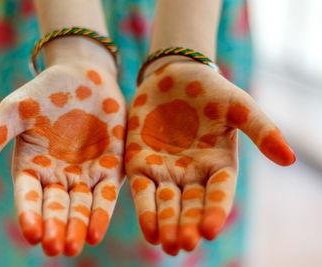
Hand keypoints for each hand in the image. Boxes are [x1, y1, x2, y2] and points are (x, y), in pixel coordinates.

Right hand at [0, 63, 125, 255]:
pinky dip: (101, 212)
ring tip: (76, 245)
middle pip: (55, 206)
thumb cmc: (44, 92)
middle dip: (56, 226)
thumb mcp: (15, 112)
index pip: (28, 195)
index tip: (31, 233)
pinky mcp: (109, 169)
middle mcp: (57, 176)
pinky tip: (96, 230)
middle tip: (56, 247)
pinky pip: (105, 194)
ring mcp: (84, 174)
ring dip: (78, 226)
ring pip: (80, 206)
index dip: (29, 213)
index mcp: (31, 166)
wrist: (84, 77)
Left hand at [125, 61, 294, 254]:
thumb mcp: (239, 107)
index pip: (219, 193)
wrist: (173, 76)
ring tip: (167, 243)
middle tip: (184, 244)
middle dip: (187, 225)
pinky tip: (149, 230)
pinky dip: (145, 209)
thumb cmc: (211, 91)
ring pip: (167, 203)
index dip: (215, 211)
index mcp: (218, 164)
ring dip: (166, 224)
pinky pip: (143, 189)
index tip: (210, 230)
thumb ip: (261, 130)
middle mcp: (192, 173)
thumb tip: (290, 159)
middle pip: (190, 205)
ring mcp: (166, 170)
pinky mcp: (141, 162)